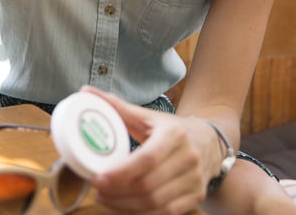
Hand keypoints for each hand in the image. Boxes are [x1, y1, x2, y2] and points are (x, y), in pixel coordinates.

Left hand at [83, 86, 215, 214]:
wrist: (210, 140)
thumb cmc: (171, 129)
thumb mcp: (148, 117)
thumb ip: (117, 106)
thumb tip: (85, 92)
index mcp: (174, 134)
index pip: (147, 159)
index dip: (121, 173)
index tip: (98, 179)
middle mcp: (188, 158)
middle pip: (149, 185)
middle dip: (118, 192)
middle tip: (97, 190)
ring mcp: (194, 179)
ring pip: (156, 203)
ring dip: (126, 206)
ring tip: (105, 199)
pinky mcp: (197, 196)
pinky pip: (167, 213)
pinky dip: (142, 214)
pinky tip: (125, 208)